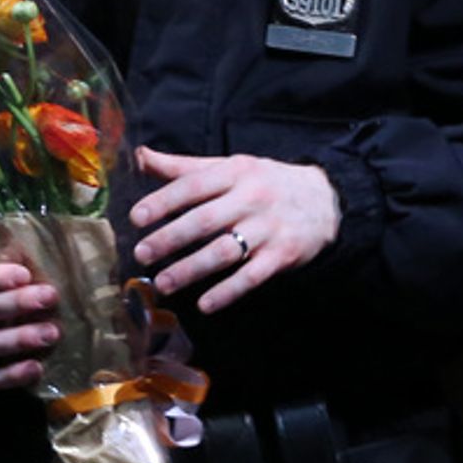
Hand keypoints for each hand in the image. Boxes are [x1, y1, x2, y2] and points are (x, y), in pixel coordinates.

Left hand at [129, 146, 340, 313]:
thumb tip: (140, 157)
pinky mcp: (282, 255)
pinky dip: (228, 292)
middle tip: (141, 254)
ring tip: (163, 283)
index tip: (136, 218)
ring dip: (191, 269)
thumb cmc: (265, 183)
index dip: (163, 201)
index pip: (193, 186)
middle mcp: (251, 198)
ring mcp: (268, 228)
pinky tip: (204, 305)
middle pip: (205, 220)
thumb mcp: (230, 167)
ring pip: (224, 251)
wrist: (326, 199)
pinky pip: (251, 276)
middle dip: (170, 238)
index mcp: (235, 172)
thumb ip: (184, 167)